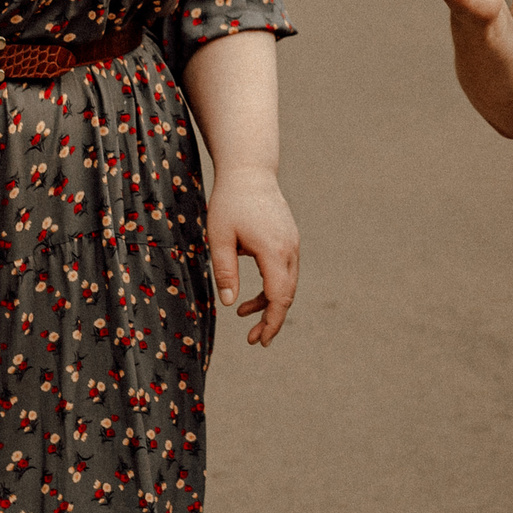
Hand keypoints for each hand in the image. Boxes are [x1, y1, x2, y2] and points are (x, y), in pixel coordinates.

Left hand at [208, 166, 299, 346]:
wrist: (250, 172)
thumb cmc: (230, 203)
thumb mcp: (219, 239)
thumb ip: (225, 272)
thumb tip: (229, 304)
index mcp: (274, 251)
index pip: (279, 296)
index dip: (272, 321)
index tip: (260, 340)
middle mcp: (290, 249)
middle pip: (287, 294)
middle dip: (272, 319)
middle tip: (253, 338)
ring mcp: (292, 243)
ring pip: (286, 283)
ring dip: (269, 303)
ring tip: (244, 314)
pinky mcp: (288, 239)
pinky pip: (284, 271)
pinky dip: (271, 286)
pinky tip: (250, 294)